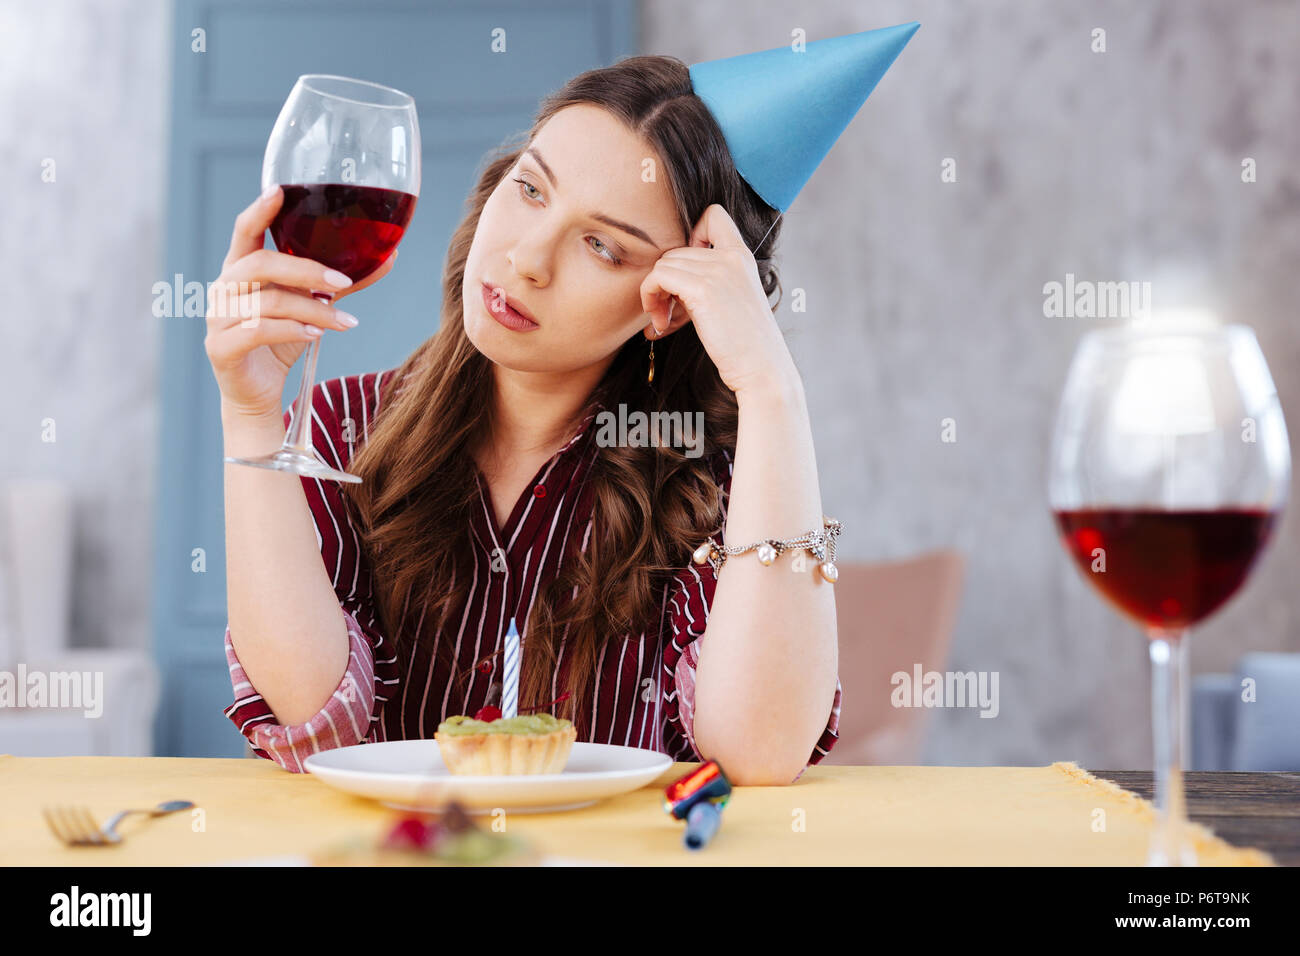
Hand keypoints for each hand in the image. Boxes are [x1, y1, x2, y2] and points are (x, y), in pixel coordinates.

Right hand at [204, 186, 398, 419]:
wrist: (256, 392)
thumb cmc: (281, 340)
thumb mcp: (312, 306)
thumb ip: (339, 282)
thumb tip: (388, 257)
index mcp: (241, 269)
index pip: (245, 230)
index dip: (260, 210)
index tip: (281, 190)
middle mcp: (224, 287)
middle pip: (260, 263)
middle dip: (307, 270)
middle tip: (344, 282)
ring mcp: (217, 317)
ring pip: (268, 301)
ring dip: (313, 310)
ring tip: (344, 323)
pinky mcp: (220, 347)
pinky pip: (258, 330)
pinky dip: (293, 330)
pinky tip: (317, 335)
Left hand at [638, 203, 795, 397]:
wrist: (762, 368)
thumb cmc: (744, 345)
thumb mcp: (730, 301)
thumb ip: (706, 281)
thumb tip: (663, 281)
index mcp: (742, 256)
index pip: (713, 215)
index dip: (691, 236)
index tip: (687, 272)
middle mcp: (731, 257)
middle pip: (675, 250)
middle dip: (665, 282)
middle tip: (665, 312)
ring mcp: (718, 270)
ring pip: (663, 264)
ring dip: (655, 293)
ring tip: (663, 320)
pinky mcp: (702, 289)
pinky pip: (658, 276)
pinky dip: (650, 297)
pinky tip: (660, 323)